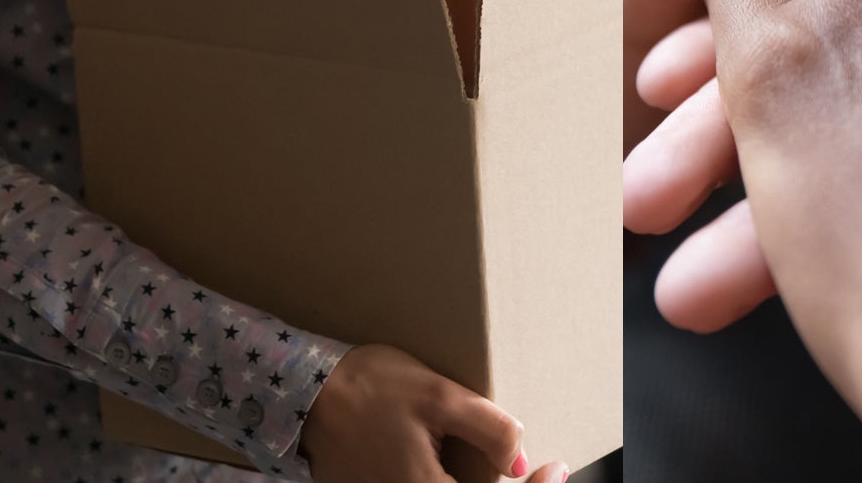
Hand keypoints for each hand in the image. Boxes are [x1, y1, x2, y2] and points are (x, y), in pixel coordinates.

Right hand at [301, 344, 567, 482]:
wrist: (305, 392)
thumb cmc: (369, 388)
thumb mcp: (438, 395)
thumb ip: (488, 429)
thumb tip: (518, 462)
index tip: (555, 468)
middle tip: (535, 470)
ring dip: (475, 482)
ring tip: (494, 463)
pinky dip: (447, 480)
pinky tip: (457, 464)